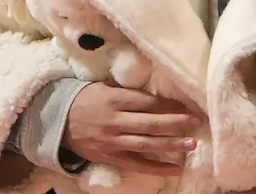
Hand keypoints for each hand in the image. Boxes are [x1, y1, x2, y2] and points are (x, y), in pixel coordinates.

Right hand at [62, 82, 201, 176]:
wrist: (58, 119)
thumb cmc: (87, 98)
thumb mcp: (107, 87)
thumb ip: (131, 94)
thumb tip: (161, 98)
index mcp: (116, 99)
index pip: (149, 103)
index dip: (170, 106)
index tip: (189, 107)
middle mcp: (115, 121)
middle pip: (151, 123)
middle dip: (176, 124)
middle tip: (197, 123)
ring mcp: (113, 141)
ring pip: (147, 144)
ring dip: (171, 145)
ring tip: (192, 144)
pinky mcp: (110, 157)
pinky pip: (136, 164)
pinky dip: (156, 168)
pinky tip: (175, 168)